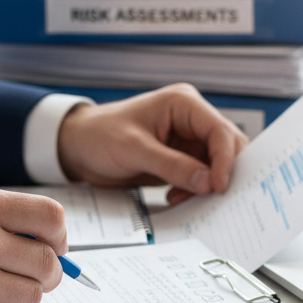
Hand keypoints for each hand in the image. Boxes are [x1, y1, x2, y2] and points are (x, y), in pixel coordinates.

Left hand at [57, 83, 247, 205]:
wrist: (77, 148)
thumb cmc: (99, 136)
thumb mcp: (134, 150)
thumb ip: (172, 166)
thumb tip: (208, 183)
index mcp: (184, 103)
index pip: (219, 130)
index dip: (225, 159)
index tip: (219, 186)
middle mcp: (191, 119)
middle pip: (225, 147)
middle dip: (222, 172)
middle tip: (215, 198)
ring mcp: (187, 140)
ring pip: (215, 165)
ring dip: (207, 185)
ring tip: (184, 199)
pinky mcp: (180, 159)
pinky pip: (200, 176)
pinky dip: (194, 190)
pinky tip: (175, 198)